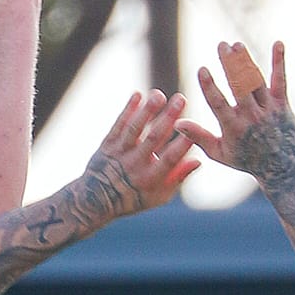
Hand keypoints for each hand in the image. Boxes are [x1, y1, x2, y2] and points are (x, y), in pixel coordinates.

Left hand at [85, 91, 197, 215]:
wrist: (96, 199)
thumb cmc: (135, 197)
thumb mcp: (159, 195)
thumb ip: (179, 177)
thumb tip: (199, 160)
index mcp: (150, 179)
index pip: (169, 160)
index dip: (181, 146)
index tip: (194, 131)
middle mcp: (134, 164)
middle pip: (153, 139)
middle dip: (168, 118)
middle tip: (181, 99)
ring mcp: (119, 153)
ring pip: (134, 129)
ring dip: (147, 111)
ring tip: (158, 94)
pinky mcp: (108, 144)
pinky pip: (118, 125)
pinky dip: (127, 110)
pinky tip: (137, 95)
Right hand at [184, 40, 294, 199]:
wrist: (280, 166)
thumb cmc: (245, 158)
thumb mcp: (219, 152)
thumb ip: (198, 136)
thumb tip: (176, 122)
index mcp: (233, 128)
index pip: (219, 104)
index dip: (210, 86)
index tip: (201, 69)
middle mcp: (252, 117)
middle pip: (240, 87)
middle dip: (230, 65)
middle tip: (222, 46)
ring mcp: (269, 110)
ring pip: (256, 81)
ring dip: (246, 61)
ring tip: (236, 45)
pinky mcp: (283, 104)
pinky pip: (280, 80)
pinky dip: (279, 62)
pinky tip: (278, 44)